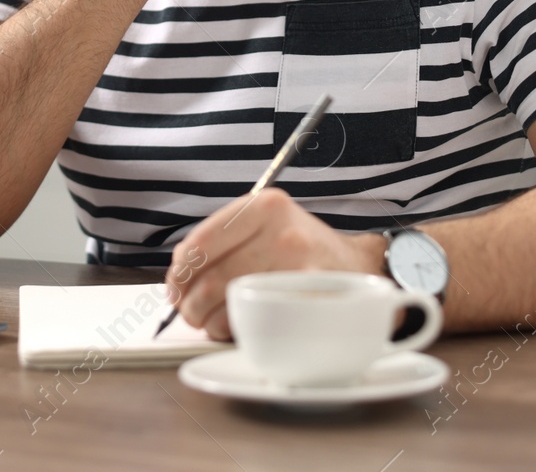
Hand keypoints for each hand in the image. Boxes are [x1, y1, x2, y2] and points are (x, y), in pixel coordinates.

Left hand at [163, 187, 383, 339]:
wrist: (360, 265)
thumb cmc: (303, 247)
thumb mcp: (266, 223)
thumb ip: (223, 238)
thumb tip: (179, 273)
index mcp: (265, 206)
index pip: (202, 242)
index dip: (180, 272)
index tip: (175, 286)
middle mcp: (282, 231)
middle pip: (212, 278)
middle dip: (190, 304)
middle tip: (189, 312)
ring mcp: (299, 266)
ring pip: (231, 302)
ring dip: (211, 321)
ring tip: (213, 321)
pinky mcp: (310, 299)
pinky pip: (258, 320)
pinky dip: (239, 329)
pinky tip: (240, 326)